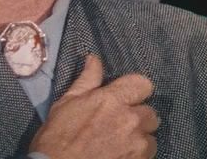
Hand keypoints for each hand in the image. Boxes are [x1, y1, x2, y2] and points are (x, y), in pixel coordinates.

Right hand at [29, 54, 158, 158]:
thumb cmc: (57, 139)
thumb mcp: (67, 104)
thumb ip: (87, 80)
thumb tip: (94, 58)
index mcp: (112, 99)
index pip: (143, 84)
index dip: (136, 91)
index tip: (127, 99)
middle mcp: (130, 118)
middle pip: (149, 112)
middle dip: (137, 118)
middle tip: (120, 126)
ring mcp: (136, 143)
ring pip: (150, 136)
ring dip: (139, 138)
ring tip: (120, 144)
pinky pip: (148, 154)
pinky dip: (138, 155)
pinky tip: (121, 155)